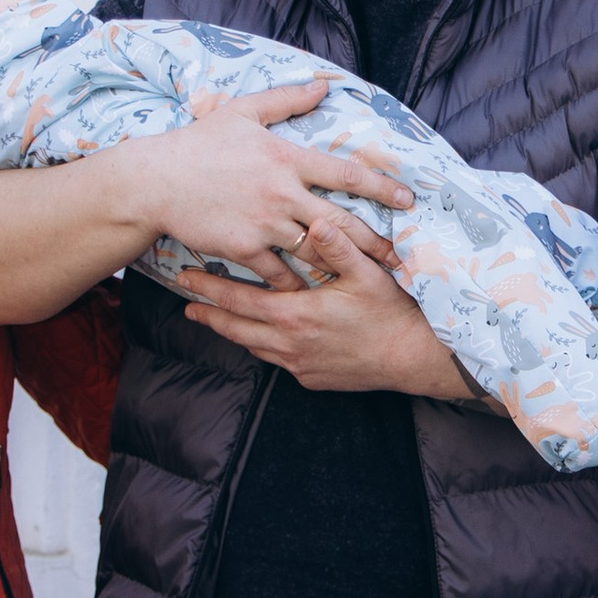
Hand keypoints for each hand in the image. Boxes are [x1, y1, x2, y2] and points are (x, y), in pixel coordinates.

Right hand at [149, 82, 411, 273]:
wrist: (156, 180)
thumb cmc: (198, 144)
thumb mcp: (243, 112)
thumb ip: (287, 100)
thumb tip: (323, 86)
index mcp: (287, 158)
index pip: (345, 174)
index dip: (381, 187)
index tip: (407, 200)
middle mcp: (282, 192)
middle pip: (341, 221)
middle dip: (374, 241)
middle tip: (398, 256)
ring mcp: (265, 222)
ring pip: (315, 250)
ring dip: (341, 266)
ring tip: (364, 279)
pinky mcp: (245, 247)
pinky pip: (279, 272)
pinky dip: (297, 283)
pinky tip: (312, 293)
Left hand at [180, 207, 476, 398]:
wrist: (412, 359)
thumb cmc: (391, 313)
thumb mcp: (367, 274)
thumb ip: (338, 246)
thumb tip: (316, 219)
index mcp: (296, 314)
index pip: (240, 302)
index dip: (210, 290)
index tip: (186, 279)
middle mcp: (290, 344)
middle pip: (236, 329)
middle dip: (209, 314)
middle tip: (186, 303)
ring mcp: (299, 365)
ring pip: (253, 347)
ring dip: (231, 332)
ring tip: (213, 319)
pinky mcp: (310, 378)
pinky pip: (275, 361)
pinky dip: (261, 347)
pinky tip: (260, 337)